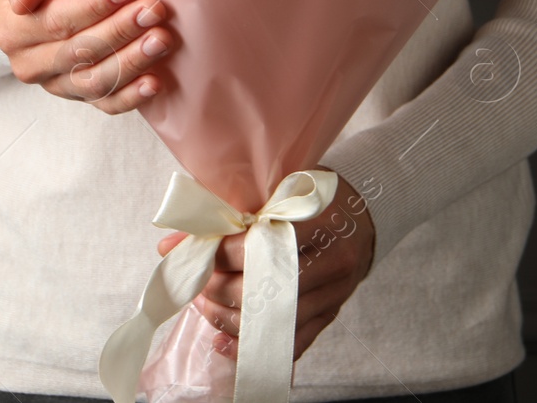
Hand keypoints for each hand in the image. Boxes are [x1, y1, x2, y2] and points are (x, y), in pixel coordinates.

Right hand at [0, 0, 177, 113]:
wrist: (33, 6)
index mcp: (13, 31)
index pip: (56, 20)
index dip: (92, 6)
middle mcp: (30, 64)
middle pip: (80, 51)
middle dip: (120, 30)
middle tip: (153, 10)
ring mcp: (55, 84)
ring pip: (95, 81)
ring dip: (132, 61)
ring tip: (161, 39)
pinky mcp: (79, 96)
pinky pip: (105, 104)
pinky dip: (131, 96)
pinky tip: (154, 82)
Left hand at [156, 170, 375, 360]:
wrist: (365, 214)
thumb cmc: (314, 196)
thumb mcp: (277, 190)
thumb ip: (229, 212)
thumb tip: (171, 244)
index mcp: (320, 223)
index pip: (262, 246)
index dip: (221, 254)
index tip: (195, 252)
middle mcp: (332, 264)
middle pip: (265, 289)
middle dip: (218, 288)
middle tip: (196, 281)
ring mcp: (332, 295)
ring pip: (272, 321)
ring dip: (227, 318)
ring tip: (205, 304)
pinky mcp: (329, 316)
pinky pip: (289, 344)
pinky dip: (251, 346)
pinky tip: (223, 341)